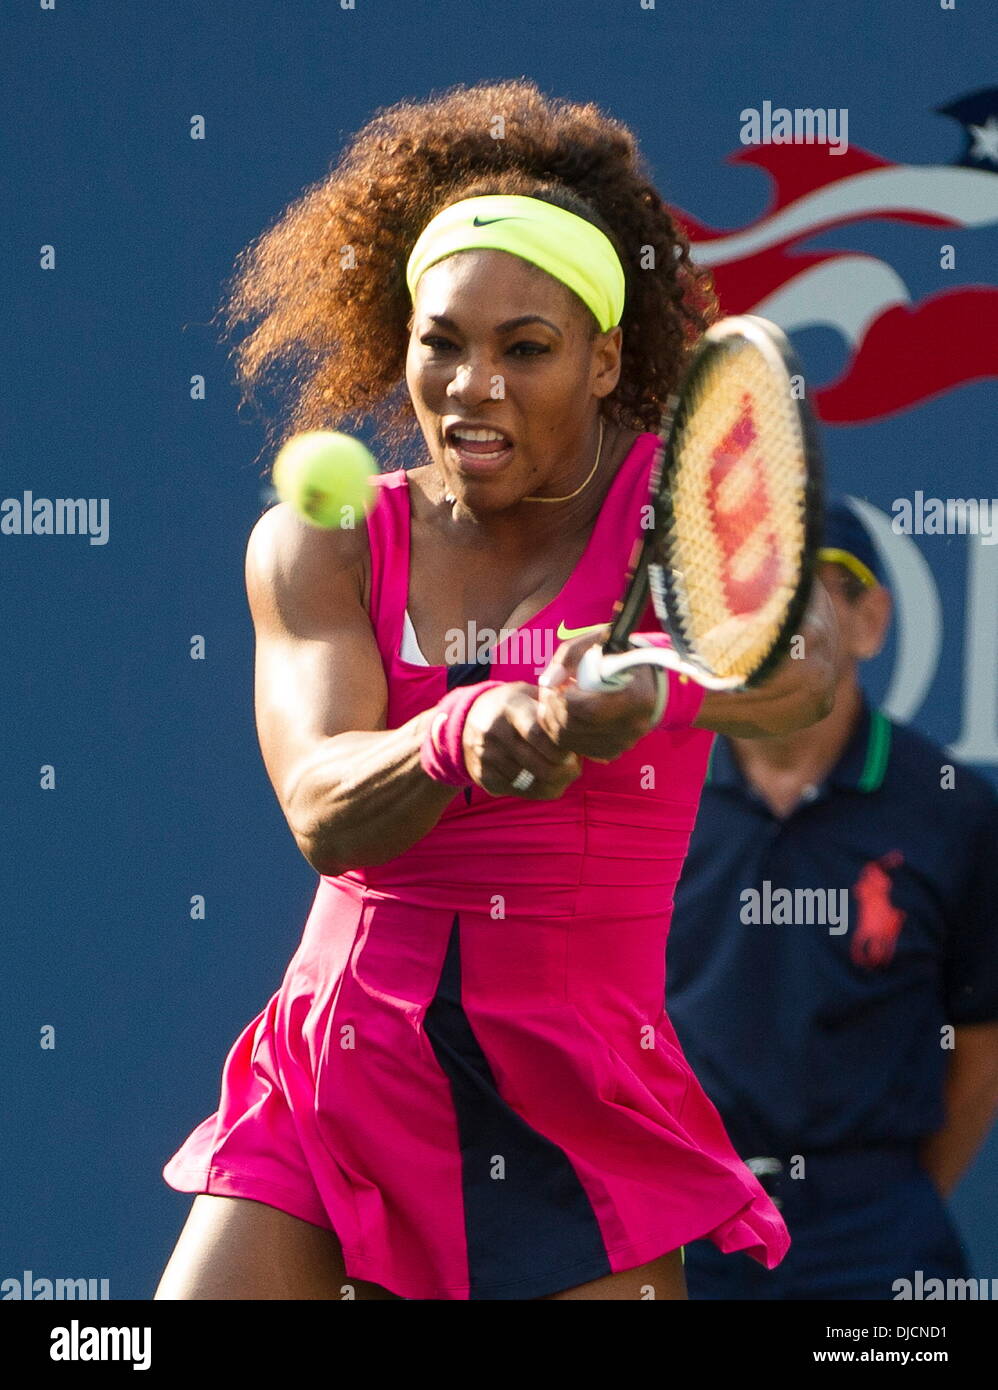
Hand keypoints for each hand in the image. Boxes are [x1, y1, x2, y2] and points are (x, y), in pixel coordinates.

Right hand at [461, 682, 582, 798]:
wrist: (468, 719)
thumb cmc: (514, 706)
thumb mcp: (533, 696)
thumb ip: (562, 716)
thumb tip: (602, 755)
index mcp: (511, 707)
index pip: (540, 734)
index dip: (562, 748)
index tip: (573, 750)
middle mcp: (494, 732)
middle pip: (540, 765)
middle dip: (565, 771)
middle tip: (574, 767)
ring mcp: (486, 757)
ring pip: (532, 784)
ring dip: (555, 783)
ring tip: (562, 773)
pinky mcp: (483, 776)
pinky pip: (520, 793)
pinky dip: (539, 791)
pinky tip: (545, 780)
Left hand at [535, 630, 660, 761]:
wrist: (644, 675)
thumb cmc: (618, 654)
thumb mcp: (598, 641)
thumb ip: (569, 654)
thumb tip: (547, 682)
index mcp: (637, 697)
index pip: (589, 710)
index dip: (564, 700)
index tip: (556, 686)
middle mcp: (634, 724)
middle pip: (576, 727)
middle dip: (552, 710)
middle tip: (547, 695)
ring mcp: (625, 741)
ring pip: (572, 741)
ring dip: (553, 722)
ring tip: (552, 704)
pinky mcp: (614, 750)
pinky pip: (577, 749)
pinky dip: (563, 734)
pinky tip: (563, 717)